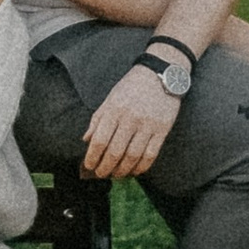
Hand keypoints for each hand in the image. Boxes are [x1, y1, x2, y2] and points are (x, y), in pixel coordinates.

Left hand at [81, 63, 179, 180]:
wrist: (161, 73)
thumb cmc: (132, 86)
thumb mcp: (111, 97)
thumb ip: (98, 118)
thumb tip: (86, 140)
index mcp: (114, 109)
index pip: (100, 140)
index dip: (92, 157)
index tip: (89, 165)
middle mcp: (130, 118)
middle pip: (115, 152)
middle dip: (105, 168)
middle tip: (101, 174)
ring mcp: (148, 125)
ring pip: (132, 156)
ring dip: (122, 171)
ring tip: (116, 174)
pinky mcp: (162, 129)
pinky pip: (150, 155)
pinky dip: (141, 167)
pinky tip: (134, 171)